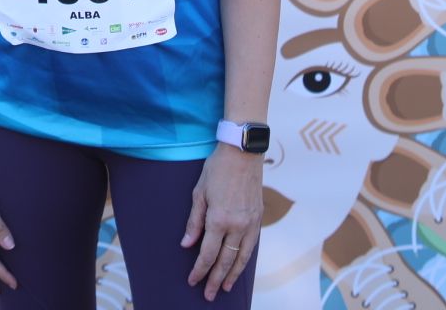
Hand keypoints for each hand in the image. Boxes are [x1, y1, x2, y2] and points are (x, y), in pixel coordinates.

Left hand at [182, 144, 263, 300]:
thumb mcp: (199, 192)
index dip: (199, 270)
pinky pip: (252, 244)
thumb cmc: (217, 168)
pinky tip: (240, 264)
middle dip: (216, 279)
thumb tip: (187, 245)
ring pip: (242, 256)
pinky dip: (245, 258)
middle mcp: (237, 225)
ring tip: (225, 287)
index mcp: (218, 219)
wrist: (243, 152)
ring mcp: (250, 222)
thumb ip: (194, 221)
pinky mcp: (258, 217)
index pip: (207, 253)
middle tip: (209, 295)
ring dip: (233, 274)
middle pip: (225, 260)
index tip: (193, 281)